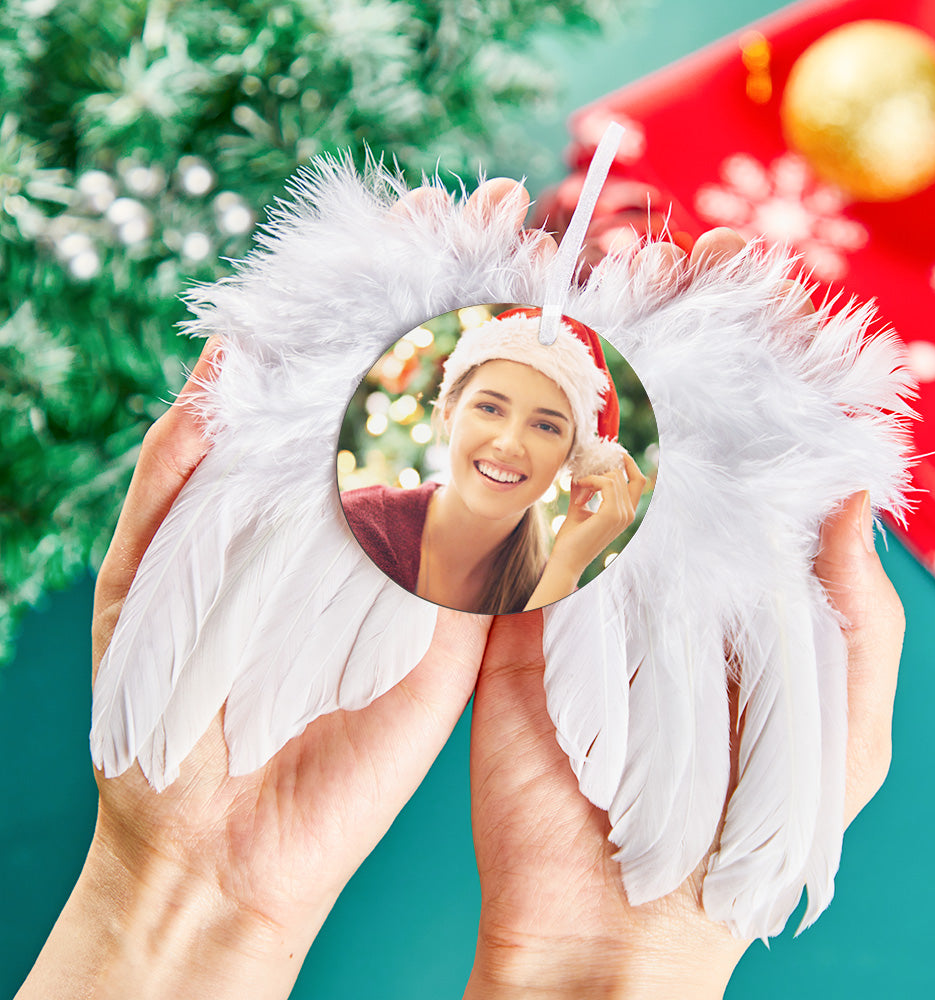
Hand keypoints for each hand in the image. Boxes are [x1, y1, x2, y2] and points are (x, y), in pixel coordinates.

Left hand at [21, 178, 549, 998]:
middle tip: (512, 212)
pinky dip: (564, 458)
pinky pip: (523, 529)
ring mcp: (436, 554)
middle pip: (440, 380)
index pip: (360, 358)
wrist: (222, 832)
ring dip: (532, 351)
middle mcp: (382, 504)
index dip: (392, 282)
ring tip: (567, 267)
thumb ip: (184, 463)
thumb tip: (225, 357)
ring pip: (495, 440)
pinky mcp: (474, 615)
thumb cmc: (170, 699)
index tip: (426, 208)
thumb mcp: (152, 561)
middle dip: (476, 289)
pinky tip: (595, 386)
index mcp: (305, 480)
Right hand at [463, 231, 902, 999]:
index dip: (731, 349)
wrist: (612, 914)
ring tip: (536, 260)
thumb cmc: (741, 825)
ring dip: (545, 360)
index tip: (731, 263)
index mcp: (724, 569)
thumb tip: (853, 493)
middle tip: (628, 235)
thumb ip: (851, 614)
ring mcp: (561, 571)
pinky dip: (478, 442)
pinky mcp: (491, 603)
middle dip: (630, 325)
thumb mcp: (836, 723)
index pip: (727, 434)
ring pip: (552, 446)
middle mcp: (643, 553)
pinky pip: (485, 512)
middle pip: (633, 418)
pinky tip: (476, 360)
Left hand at [554, 452, 646, 576]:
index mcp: (625, 513)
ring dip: (592, 477)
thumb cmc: (572, 539)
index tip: (610, 453)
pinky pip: (606, 483)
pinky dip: (591, 480)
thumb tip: (580, 470)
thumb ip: (584, 489)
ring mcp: (623, 515)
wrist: (566, 560)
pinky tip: (579, 486)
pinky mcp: (612, 515)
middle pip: (624, 474)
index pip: (638, 480)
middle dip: (602, 469)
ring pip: (614, 477)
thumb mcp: (579, 508)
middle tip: (581, 478)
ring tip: (577, 487)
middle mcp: (628, 514)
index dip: (627, 463)